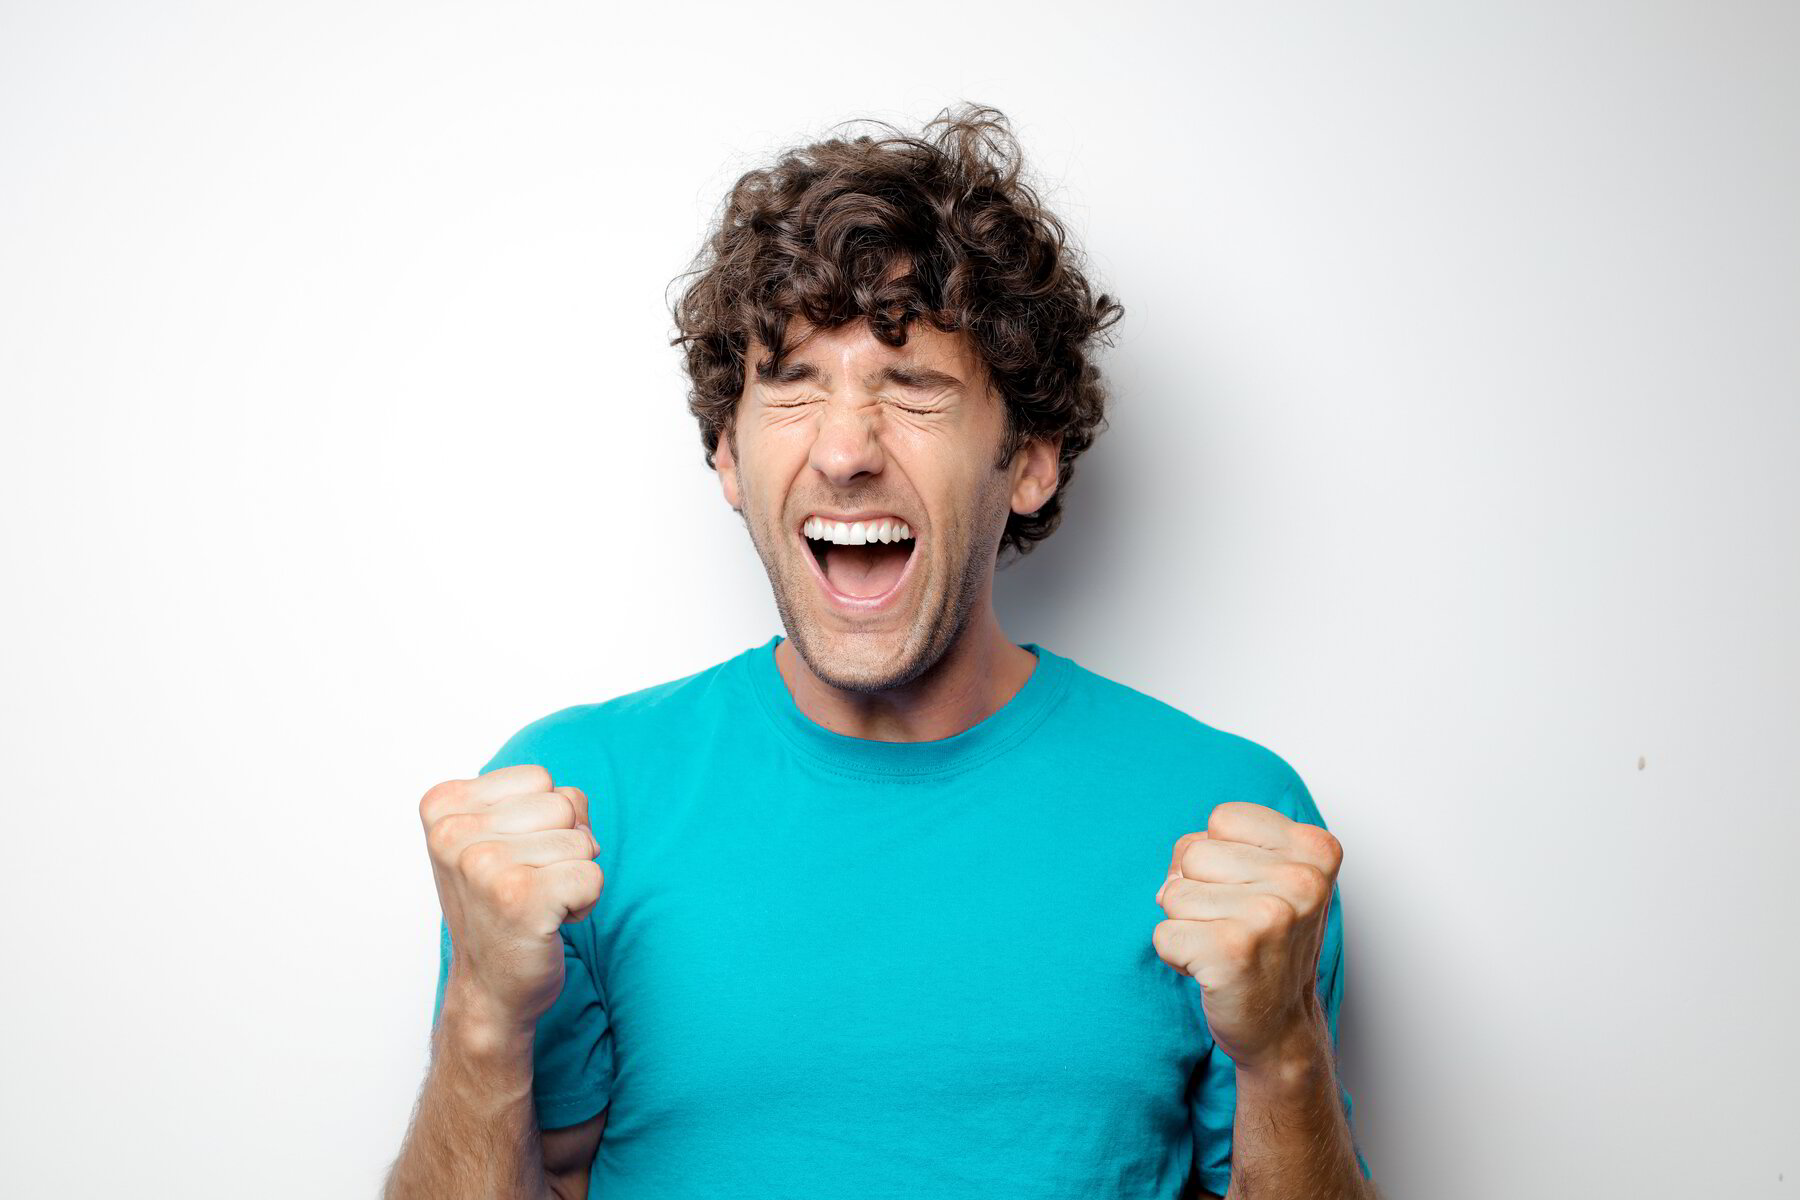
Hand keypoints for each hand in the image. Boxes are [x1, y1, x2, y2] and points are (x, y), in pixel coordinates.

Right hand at [419, 763, 604, 1031]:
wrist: (487, 989)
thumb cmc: (498, 907)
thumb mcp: (497, 837)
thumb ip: (535, 802)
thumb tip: (576, 808)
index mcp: (442, 807)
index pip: (539, 778)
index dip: (544, 820)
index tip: (513, 857)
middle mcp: (454, 833)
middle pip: (564, 804)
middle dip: (564, 845)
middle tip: (529, 884)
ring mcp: (484, 866)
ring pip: (582, 841)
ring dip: (573, 875)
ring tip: (537, 904)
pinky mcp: (519, 899)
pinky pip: (592, 875)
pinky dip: (585, 902)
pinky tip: (550, 922)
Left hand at [1152, 801, 1341, 1072]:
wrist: (1282, 1027)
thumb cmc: (1268, 944)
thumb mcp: (1267, 877)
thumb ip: (1221, 846)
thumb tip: (1172, 875)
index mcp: (1315, 849)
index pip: (1223, 819)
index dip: (1219, 857)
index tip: (1248, 892)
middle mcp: (1302, 880)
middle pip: (1193, 853)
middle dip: (1198, 891)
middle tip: (1234, 926)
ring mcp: (1271, 917)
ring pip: (1173, 893)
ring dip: (1187, 924)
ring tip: (1224, 947)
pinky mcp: (1233, 953)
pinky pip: (1163, 934)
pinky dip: (1176, 956)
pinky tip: (1213, 970)